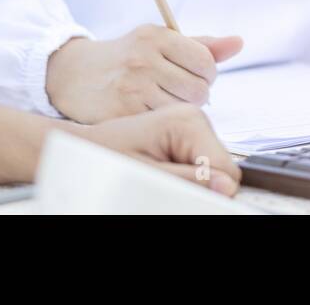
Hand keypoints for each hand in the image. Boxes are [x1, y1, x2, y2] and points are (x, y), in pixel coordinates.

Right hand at [46, 25, 242, 122]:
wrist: (73, 74)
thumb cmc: (127, 57)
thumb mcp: (161, 42)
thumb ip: (201, 45)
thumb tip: (239, 42)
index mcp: (157, 36)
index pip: (206, 61)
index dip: (206, 74)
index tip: (193, 76)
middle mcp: (144, 58)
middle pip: (199, 89)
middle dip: (195, 95)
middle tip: (177, 92)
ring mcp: (131, 86)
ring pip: (183, 110)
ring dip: (178, 111)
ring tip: (161, 102)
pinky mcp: (120, 112)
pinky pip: (160, 125)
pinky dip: (160, 124)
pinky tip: (147, 113)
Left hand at [73, 103, 240, 195]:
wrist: (83, 150)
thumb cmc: (102, 159)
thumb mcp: (146, 176)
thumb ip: (189, 181)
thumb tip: (226, 187)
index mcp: (188, 120)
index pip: (226, 167)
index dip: (209, 190)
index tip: (178, 193)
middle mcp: (192, 117)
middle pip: (220, 167)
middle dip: (198, 184)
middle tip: (159, 184)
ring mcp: (189, 126)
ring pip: (212, 169)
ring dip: (189, 181)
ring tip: (156, 178)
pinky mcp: (183, 136)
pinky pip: (199, 164)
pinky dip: (183, 176)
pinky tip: (159, 173)